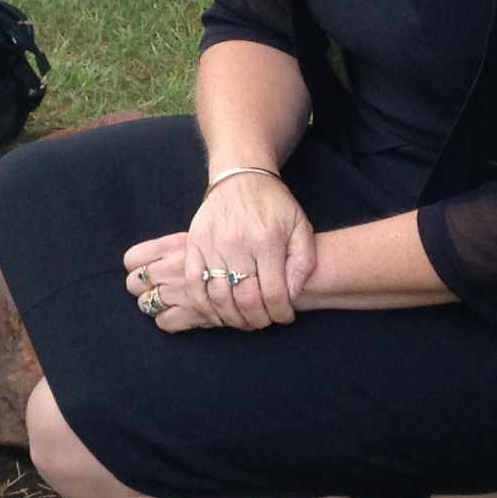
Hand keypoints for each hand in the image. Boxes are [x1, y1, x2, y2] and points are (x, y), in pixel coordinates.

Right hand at [121, 176, 312, 332]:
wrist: (240, 175)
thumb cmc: (274, 203)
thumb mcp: (300, 226)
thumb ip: (302, 262)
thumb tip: (291, 294)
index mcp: (266, 241)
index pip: (272, 293)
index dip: (279, 313)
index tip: (284, 317)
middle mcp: (237, 245)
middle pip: (245, 300)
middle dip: (258, 319)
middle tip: (265, 321)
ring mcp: (212, 246)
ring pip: (219, 297)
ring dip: (233, 317)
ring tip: (245, 320)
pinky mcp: (194, 245)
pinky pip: (194, 284)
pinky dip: (205, 305)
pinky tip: (218, 312)